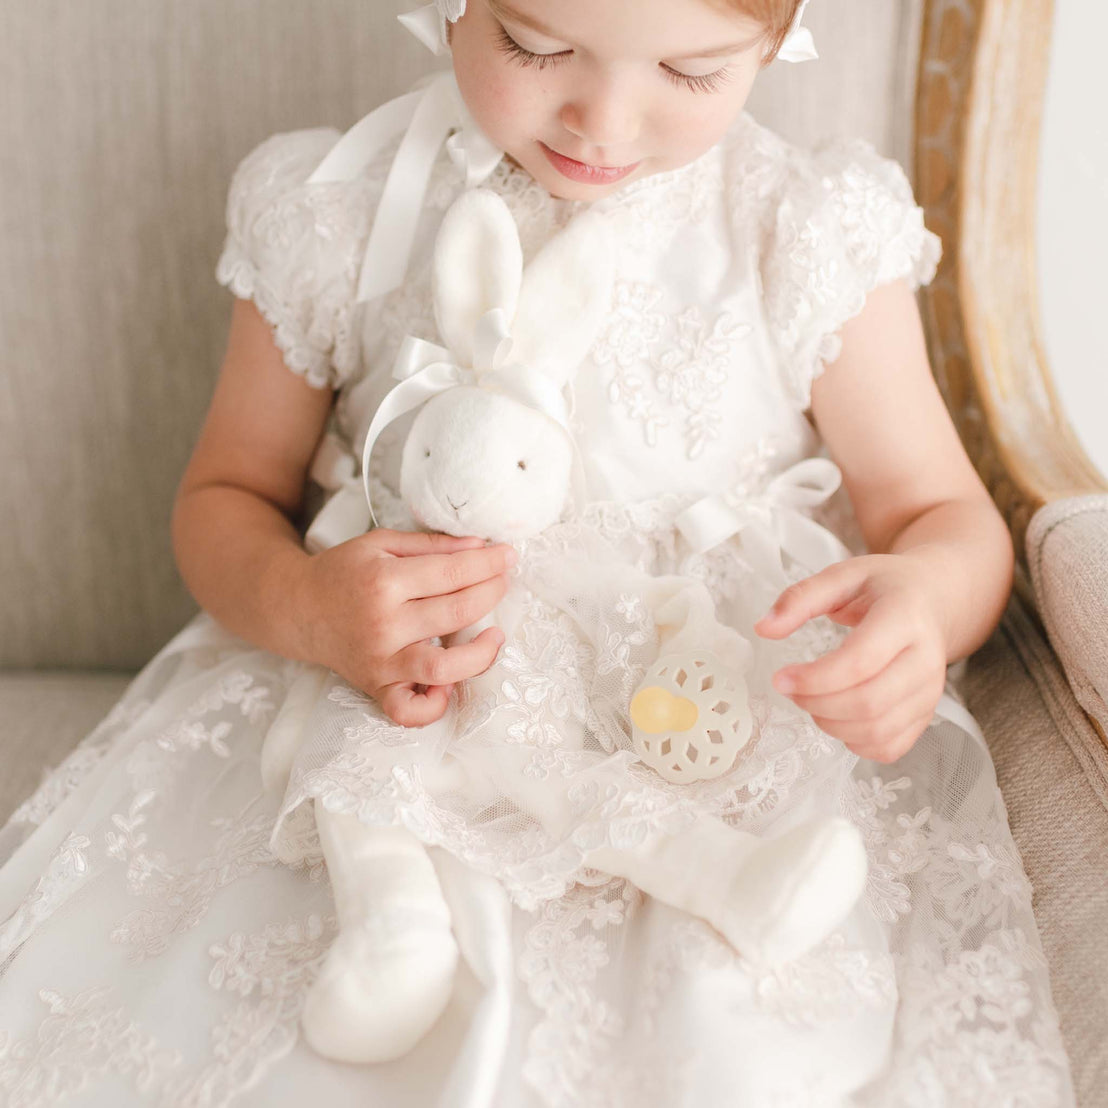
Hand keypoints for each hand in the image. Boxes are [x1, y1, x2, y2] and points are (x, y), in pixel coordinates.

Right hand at [296, 529, 516, 727]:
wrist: (297, 609)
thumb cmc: (344, 573)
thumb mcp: (382, 544)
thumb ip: (432, 545)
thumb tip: (481, 547)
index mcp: (383, 581)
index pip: (453, 572)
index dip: (489, 563)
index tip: (509, 556)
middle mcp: (383, 625)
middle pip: (457, 612)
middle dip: (493, 592)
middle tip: (503, 581)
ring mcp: (380, 662)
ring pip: (444, 668)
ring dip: (481, 653)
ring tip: (494, 635)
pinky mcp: (376, 688)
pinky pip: (410, 711)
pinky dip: (435, 704)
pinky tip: (451, 681)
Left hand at [753, 553, 949, 763]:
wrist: (931, 601)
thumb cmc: (884, 587)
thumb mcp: (842, 576)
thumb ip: (799, 599)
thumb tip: (763, 629)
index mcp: (904, 618)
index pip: (860, 661)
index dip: (814, 678)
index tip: (779, 678)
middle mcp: (925, 659)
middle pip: (869, 702)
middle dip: (817, 704)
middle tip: (791, 690)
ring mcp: (930, 691)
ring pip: (878, 730)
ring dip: (831, 725)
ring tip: (811, 700)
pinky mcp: (926, 714)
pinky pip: (889, 746)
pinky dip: (854, 742)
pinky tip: (836, 718)